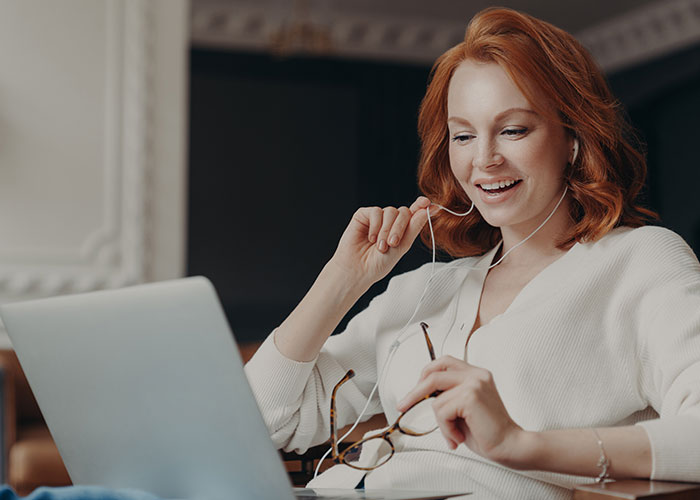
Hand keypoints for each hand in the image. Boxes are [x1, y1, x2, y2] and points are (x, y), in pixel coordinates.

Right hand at [329, 197, 431, 287]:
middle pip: (404, 212)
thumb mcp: (401, 246)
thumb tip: (428, 210)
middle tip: (392, 243)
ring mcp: (377, 217)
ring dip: (386, 230)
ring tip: (380, 246)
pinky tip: (371, 238)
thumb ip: (414, 227)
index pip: (414, 213)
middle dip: (400, 228)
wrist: (358, 270)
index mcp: (402, 229)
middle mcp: (390, 221)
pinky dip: (375, 226)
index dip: (421, 206)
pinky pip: (376, 212)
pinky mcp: (363, 215)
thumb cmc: (378, 263)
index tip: (427, 203)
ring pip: (390, 211)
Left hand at [397, 355, 525, 466]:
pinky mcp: (471, 396)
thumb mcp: (464, 409)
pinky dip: (446, 428)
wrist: (511, 446)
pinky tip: (459, 436)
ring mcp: (474, 383)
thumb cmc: (488, 432)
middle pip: (433, 373)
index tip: (414, 390)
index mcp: (476, 374)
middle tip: (403, 405)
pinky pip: (441, 411)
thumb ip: (449, 396)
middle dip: (414, 392)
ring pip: (436, 399)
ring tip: (454, 434)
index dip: (426, 374)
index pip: (444, 362)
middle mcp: (476, 375)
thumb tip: (423, 395)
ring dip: (441, 422)